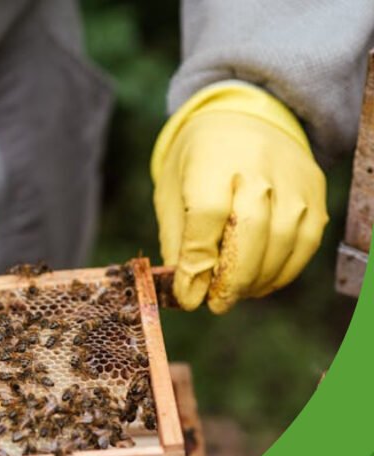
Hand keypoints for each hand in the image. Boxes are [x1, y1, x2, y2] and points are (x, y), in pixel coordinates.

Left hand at [152, 82, 327, 312]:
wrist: (244, 118)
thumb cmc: (198, 164)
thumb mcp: (173, 192)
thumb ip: (178, 240)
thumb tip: (186, 290)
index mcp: (212, 161)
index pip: (207, 216)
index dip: (199, 263)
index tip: (189, 296)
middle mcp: (258, 167)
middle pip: (251, 231)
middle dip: (232, 279)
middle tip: (216, 304)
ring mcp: (292, 179)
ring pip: (283, 241)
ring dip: (258, 279)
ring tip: (236, 294)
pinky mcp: (315, 190)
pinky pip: (306, 241)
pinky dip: (284, 270)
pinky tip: (261, 282)